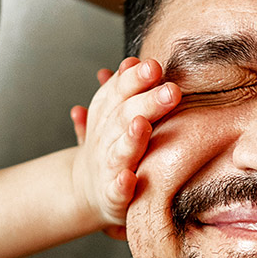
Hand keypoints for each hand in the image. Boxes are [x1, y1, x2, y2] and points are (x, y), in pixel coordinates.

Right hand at [69, 56, 181, 232]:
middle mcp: (105, 139)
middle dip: (147, 103)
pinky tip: (129, 178)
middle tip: (171, 91)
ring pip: (119, 151)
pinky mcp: (111, 196)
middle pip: (124, 117)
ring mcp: (107, 167)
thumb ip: (123, 89)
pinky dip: (121, 184)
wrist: (85, 189)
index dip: (134, 79)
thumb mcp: (113, 114)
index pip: (118, 92)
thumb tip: (131, 61)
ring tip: (142, 124)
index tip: (154, 65)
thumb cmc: (110, 146)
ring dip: (130, 138)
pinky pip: (116, 191)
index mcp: (107, 116)